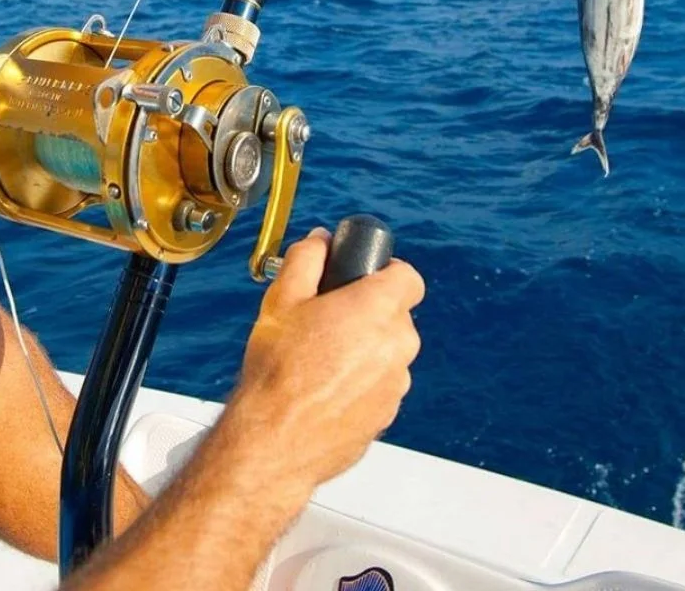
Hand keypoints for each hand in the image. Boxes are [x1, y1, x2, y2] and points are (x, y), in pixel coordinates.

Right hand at [226, 228, 423, 502]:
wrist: (275, 442)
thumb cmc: (278, 371)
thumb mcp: (281, 299)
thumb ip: (307, 258)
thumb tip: (321, 241)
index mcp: (377, 309)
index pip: (409, 277)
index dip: (386, 272)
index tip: (362, 277)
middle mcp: (398, 345)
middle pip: (396, 315)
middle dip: (369, 311)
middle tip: (328, 317)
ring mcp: (396, 384)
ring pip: (389, 351)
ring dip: (366, 348)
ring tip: (321, 357)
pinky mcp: (388, 415)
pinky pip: (381, 384)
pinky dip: (362, 380)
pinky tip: (325, 387)